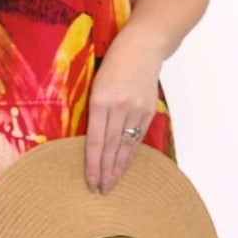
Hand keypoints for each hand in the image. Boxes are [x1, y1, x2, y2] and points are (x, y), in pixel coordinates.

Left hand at [85, 29, 161, 193]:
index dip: (92, 165)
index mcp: (100, 100)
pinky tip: (125, 166)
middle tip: (100, 191)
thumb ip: (93, 110)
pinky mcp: (149, 110)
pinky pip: (138, 138)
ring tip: (112, 185)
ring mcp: (136, 110)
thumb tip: (88, 140)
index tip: (90, 182)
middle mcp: (119, 107)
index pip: (95, 141)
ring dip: (118, 168)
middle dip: (105, 172)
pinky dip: (130, 154)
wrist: (143, 46)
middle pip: (110, 148)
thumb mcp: (95, 83)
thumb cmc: (113, 61)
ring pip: (125, 146)